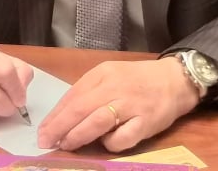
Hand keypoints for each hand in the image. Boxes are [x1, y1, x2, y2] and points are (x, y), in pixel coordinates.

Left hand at [38, 57, 199, 151]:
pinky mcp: (146, 122)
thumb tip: (64, 116)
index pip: (73, 95)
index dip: (55, 115)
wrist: (175, 80)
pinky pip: (123, 138)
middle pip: (80, 108)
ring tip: (66, 144)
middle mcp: (115, 87)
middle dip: (60, 127)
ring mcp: (131, 105)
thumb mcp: (110, 76)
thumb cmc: (138, 80)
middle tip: (46, 141)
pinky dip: (110, 144)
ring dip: (78, 135)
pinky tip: (106, 143)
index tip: (43, 130)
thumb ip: (89, 91)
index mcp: (103, 74)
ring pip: (97, 122)